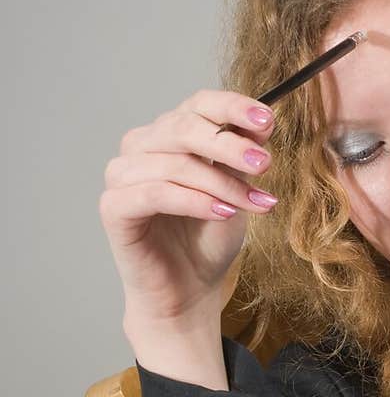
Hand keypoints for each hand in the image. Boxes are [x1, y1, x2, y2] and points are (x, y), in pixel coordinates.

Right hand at [99, 90, 278, 383]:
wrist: (189, 292)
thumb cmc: (207, 241)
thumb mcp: (235, 192)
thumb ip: (242, 157)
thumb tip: (261, 123)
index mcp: (169, 135)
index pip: (198, 104)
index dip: (232, 107)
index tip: (268, 121)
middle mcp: (141, 147)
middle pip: (184, 127)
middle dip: (230, 145)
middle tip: (265, 164)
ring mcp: (123, 176)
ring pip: (174, 163)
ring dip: (221, 182)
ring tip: (254, 203)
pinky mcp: (113, 208)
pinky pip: (154, 193)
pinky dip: (193, 201)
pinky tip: (224, 212)